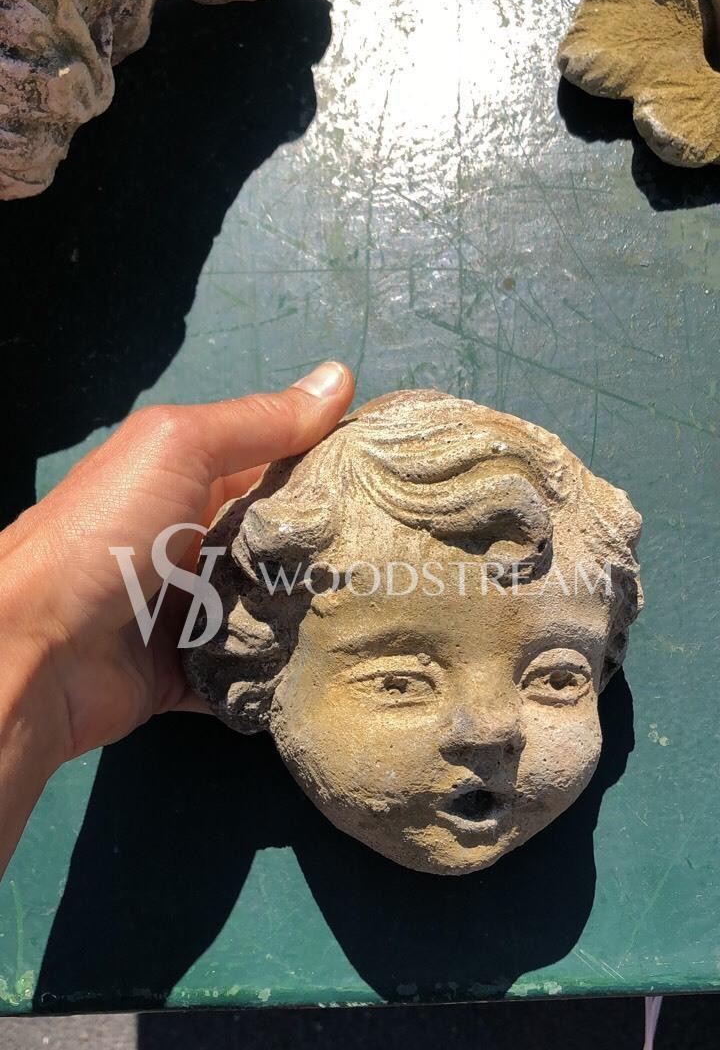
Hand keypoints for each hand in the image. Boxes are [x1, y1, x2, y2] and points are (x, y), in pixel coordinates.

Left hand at [0, 362, 353, 874]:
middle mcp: (191, 541)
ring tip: (391, 614)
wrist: (37, 648)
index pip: (275, 463)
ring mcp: (189, 611)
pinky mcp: (190, 672)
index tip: (400, 478)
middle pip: (280, 541)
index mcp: (187, 479)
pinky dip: (283, 672)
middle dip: (334, 548)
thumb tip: (340, 377)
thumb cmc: (105, 532)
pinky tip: (339, 670)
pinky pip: (251, 672)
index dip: (333, 464)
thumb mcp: (178, 449)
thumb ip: (257, 421)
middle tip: (409, 557)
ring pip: (272, 610)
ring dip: (315, 614)